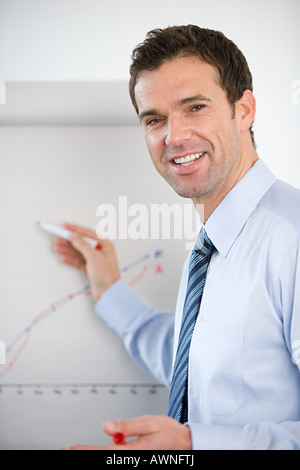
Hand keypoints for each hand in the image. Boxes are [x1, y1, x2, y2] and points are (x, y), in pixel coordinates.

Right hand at [54, 223, 119, 300]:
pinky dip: (70, 259)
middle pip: (81, 243)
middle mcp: (100, 251)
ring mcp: (95, 261)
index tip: (65, 227)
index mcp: (104, 245)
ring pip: (78, 252)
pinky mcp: (90, 269)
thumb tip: (74, 236)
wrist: (108, 293)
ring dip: (67, 249)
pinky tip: (63, 257)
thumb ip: (83, 245)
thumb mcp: (94, 257)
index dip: (76, 229)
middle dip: (69, 241)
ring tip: (57, 246)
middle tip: (57, 238)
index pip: (88, 233)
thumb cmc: (107, 275)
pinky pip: (78, 261)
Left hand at [65, 415, 191, 449]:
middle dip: (88, 453)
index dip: (86, 452)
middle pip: (105, 459)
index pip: (104, 454)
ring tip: (82, 449)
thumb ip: (126, 426)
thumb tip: (106, 427)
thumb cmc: (170, 433)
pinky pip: (119, 458)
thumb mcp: (149, 423)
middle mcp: (133, 461)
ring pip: (112, 460)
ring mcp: (134, 463)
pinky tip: (103, 450)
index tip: (71, 449)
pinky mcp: (136, 461)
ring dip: (98, 454)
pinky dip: (109, 454)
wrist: (187, 445)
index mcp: (135, 452)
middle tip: (71, 450)